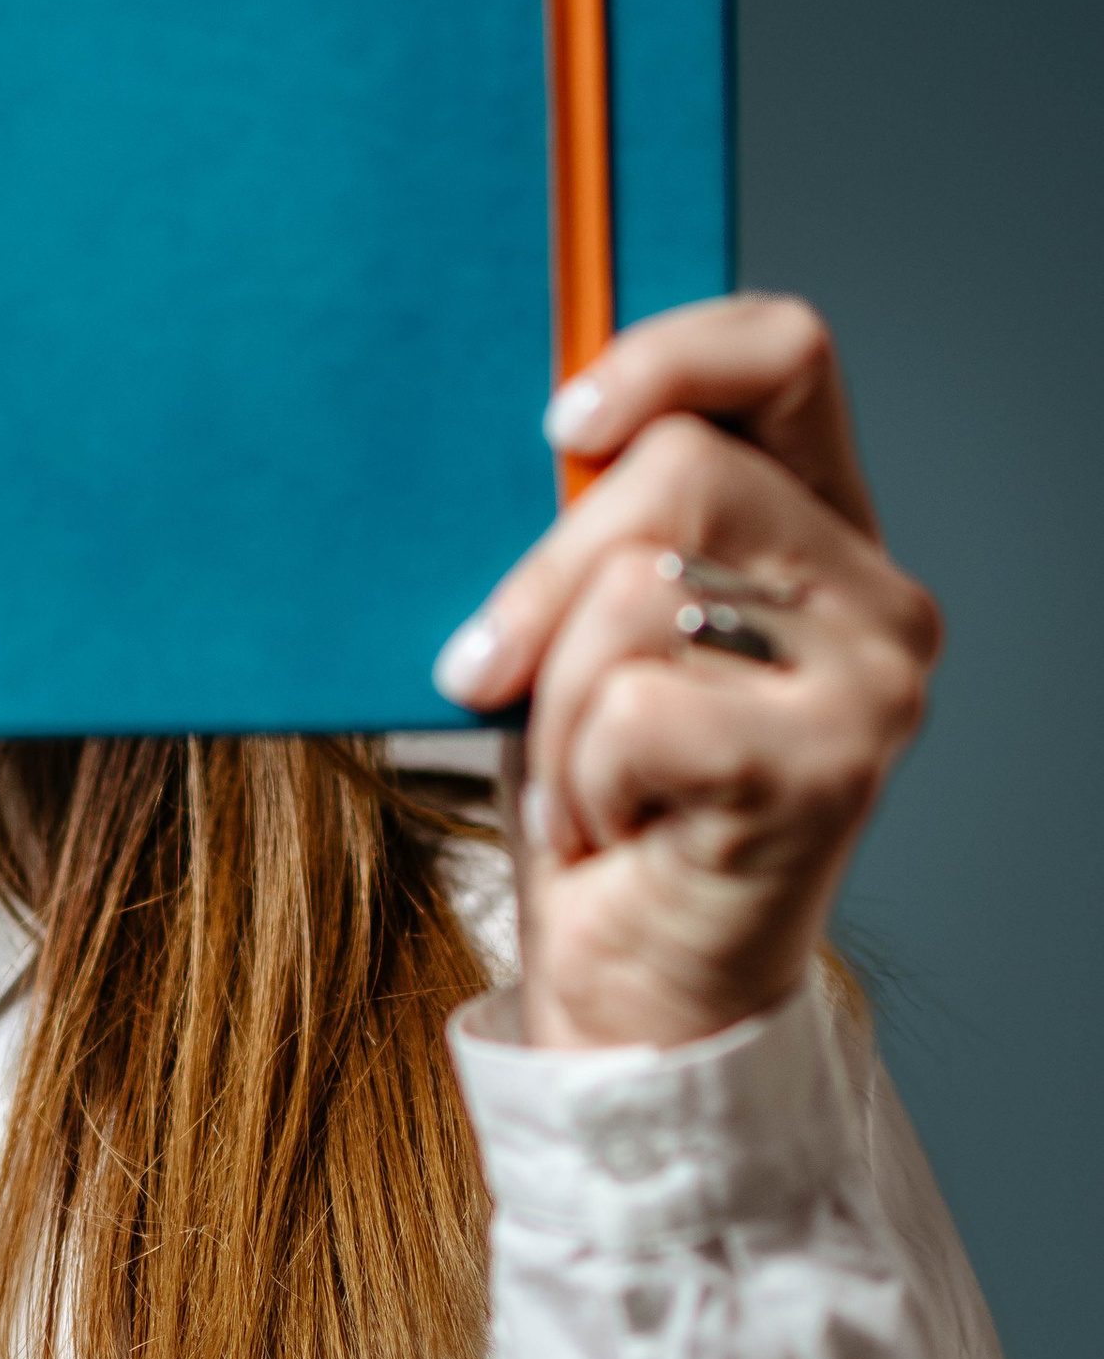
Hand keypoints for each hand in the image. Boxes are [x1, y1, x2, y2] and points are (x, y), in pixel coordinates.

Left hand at [430, 296, 941, 1050]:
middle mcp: (876, 597)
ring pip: (637, 593)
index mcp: (824, 535)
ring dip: (557, 704)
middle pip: (678, 474)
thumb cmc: (605, 812)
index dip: (668, 355)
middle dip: (542, 579)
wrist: (635, 1003)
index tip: (560, 424)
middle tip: (483, 675)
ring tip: (587, 783)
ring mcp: (869, 682)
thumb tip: (537, 433)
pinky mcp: (828, 766)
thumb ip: (599, 534)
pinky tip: (616, 831)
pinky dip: (580, 777)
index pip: (786, 356)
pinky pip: (632, 704)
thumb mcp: (583, 644)